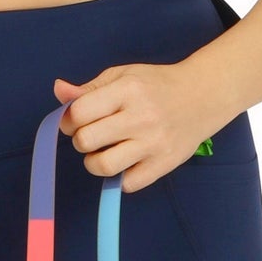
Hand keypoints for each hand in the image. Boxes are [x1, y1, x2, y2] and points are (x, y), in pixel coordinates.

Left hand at [54, 61, 228, 191]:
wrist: (203, 96)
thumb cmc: (156, 85)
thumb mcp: (123, 76)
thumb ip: (89, 88)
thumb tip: (58, 91)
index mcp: (127, 90)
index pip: (79, 113)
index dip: (69, 120)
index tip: (77, 121)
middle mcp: (140, 117)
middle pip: (85, 141)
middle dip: (82, 140)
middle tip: (94, 135)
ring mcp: (153, 143)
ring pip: (103, 166)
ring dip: (95, 162)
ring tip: (105, 152)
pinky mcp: (163, 165)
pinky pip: (126, 184)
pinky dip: (120, 177)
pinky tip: (127, 161)